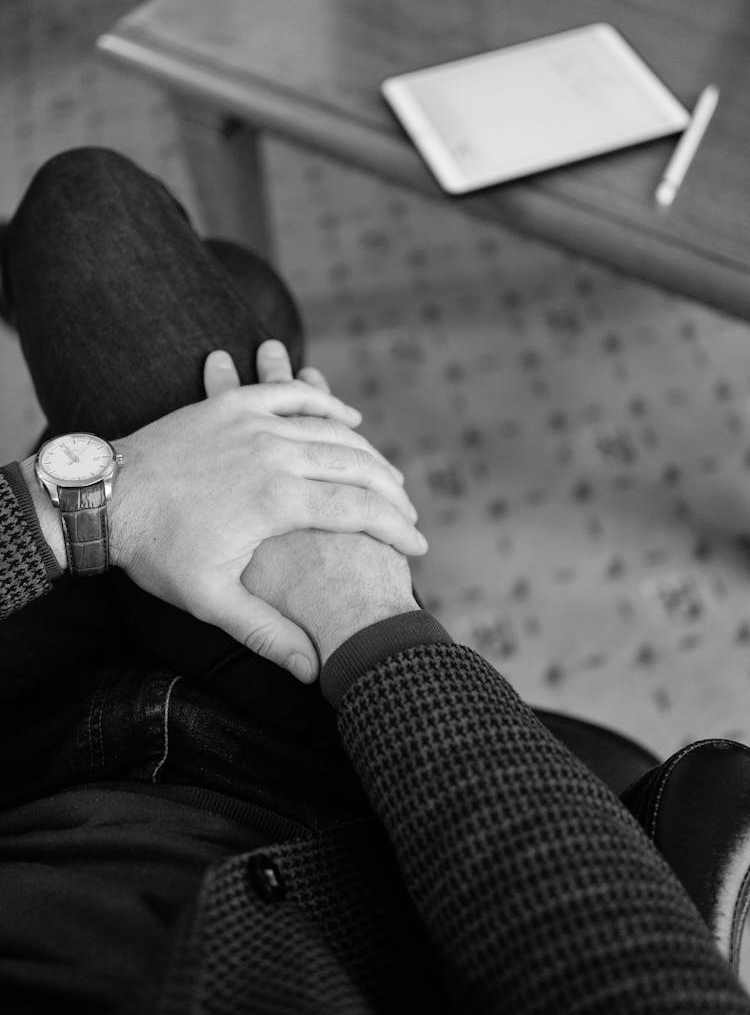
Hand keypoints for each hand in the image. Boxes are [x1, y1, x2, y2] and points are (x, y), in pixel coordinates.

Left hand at [110, 343, 424, 681]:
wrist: (104, 497)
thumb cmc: (157, 553)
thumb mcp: (212, 601)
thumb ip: (267, 634)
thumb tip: (313, 672)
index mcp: (278, 500)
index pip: (360, 510)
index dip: (398, 529)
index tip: (420, 547)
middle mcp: (275, 454)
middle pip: (357, 466)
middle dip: (393, 492)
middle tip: (410, 515)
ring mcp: (255, 423)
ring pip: (333, 430)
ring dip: (369, 453)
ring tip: (390, 478)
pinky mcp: (235, 406)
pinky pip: (293, 396)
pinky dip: (326, 403)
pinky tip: (348, 417)